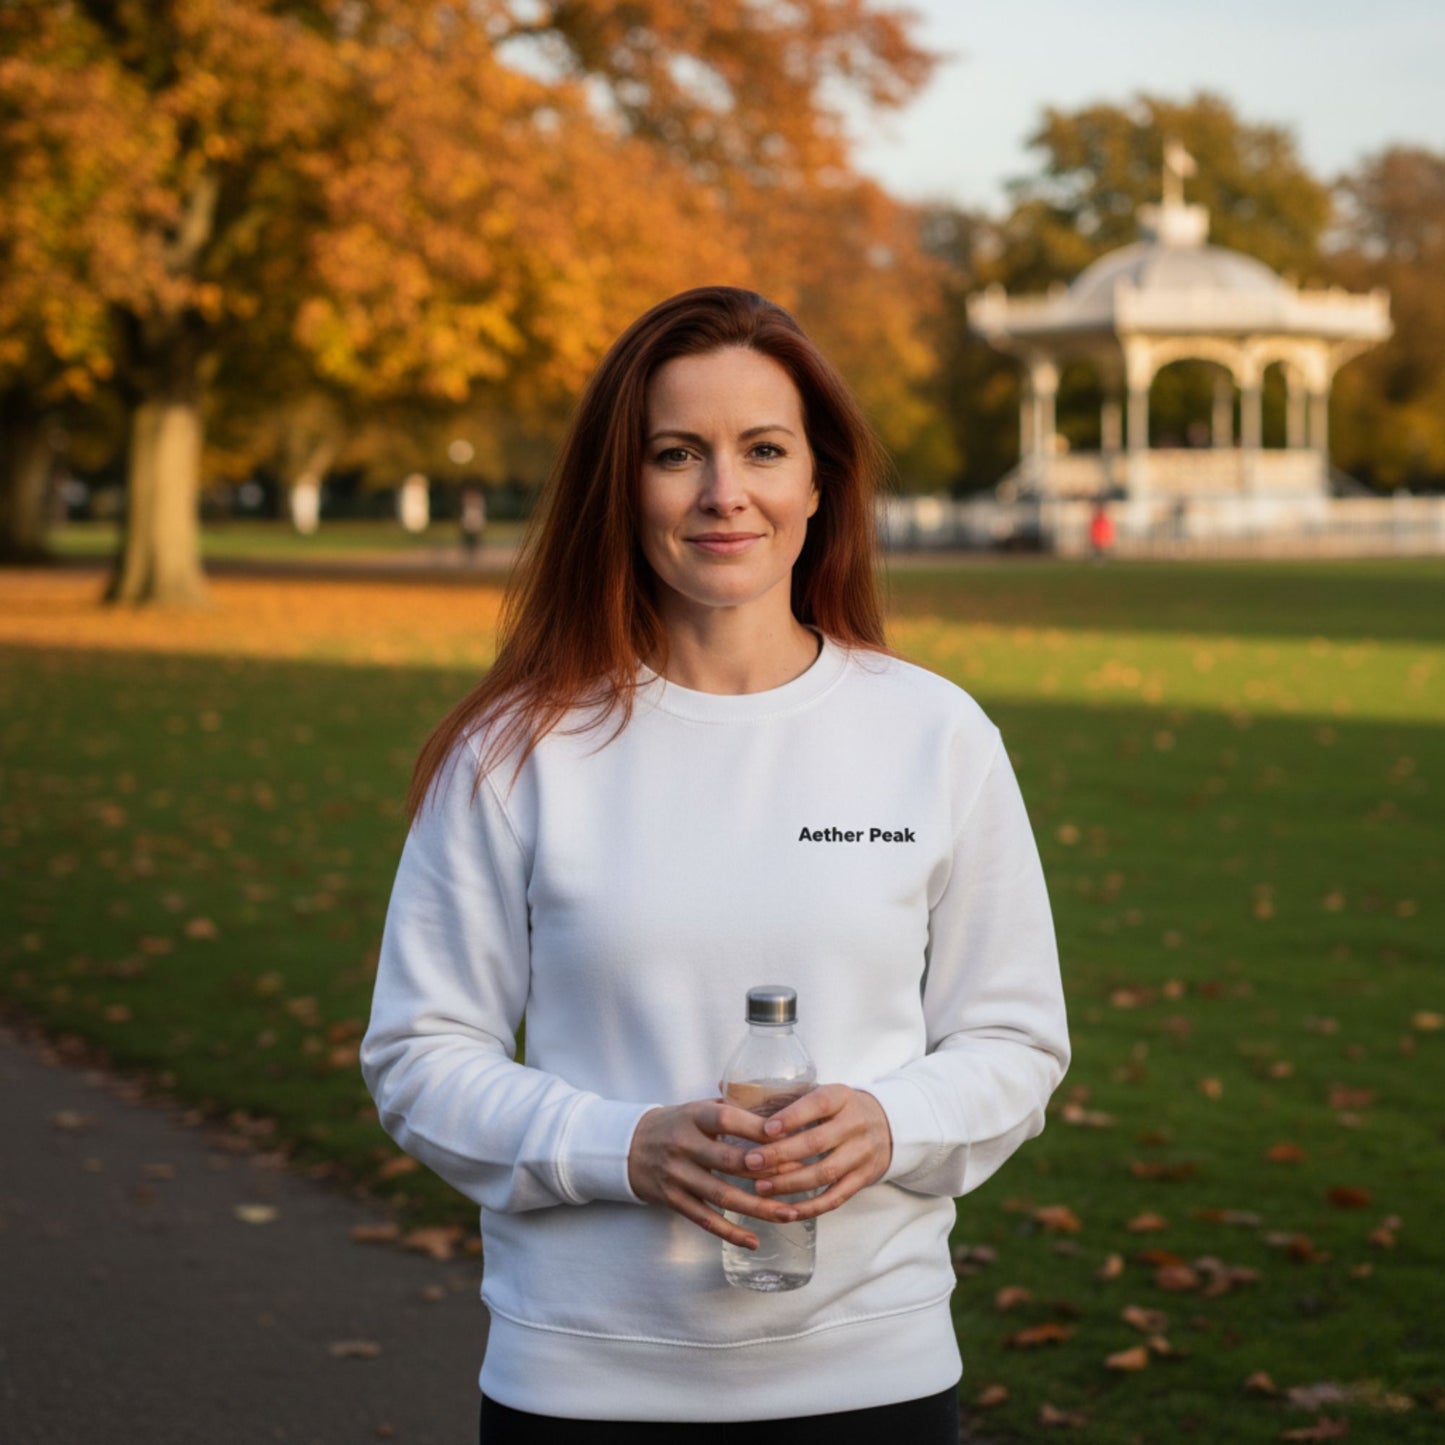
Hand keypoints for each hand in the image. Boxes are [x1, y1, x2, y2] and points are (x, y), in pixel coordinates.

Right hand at [627, 1099, 807, 1249]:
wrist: (627, 1146)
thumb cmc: (675, 1124)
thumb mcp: (698, 1108)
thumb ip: (732, 1109)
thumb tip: (778, 1112)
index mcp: (693, 1116)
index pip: (728, 1119)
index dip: (758, 1128)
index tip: (789, 1136)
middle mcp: (683, 1144)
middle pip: (729, 1160)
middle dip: (767, 1171)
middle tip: (801, 1179)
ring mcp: (677, 1174)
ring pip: (722, 1195)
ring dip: (758, 1207)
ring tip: (789, 1214)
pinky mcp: (672, 1199)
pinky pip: (705, 1219)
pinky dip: (730, 1232)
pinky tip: (754, 1240)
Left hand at [744, 1085, 892, 1218]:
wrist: (887, 1124)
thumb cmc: (837, 1108)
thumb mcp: (819, 1091)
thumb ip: (777, 1093)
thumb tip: (723, 1087)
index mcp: (841, 1097)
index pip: (817, 1104)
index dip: (792, 1117)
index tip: (765, 1129)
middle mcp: (855, 1124)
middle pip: (817, 1142)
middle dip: (781, 1155)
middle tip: (750, 1162)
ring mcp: (862, 1153)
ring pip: (825, 1173)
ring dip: (790, 1184)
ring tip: (760, 1188)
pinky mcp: (864, 1178)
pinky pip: (835, 1197)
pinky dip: (810, 1207)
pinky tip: (786, 1212)